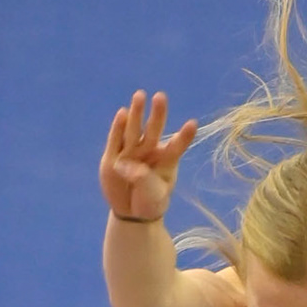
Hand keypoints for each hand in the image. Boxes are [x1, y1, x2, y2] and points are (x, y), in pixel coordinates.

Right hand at [99, 90, 197, 222]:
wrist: (132, 211)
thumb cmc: (150, 200)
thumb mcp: (153, 195)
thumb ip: (142, 179)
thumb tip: (125, 165)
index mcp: (166, 160)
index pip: (177, 146)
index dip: (184, 136)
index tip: (193, 124)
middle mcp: (150, 151)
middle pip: (154, 131)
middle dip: (157, 115)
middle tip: (161, 97)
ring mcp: (131, 152)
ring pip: (134, 130)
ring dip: (137, 113)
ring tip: (140, 95)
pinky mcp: (113, 156)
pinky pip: (116, 140)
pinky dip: (118, 127)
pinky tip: (122, 113)